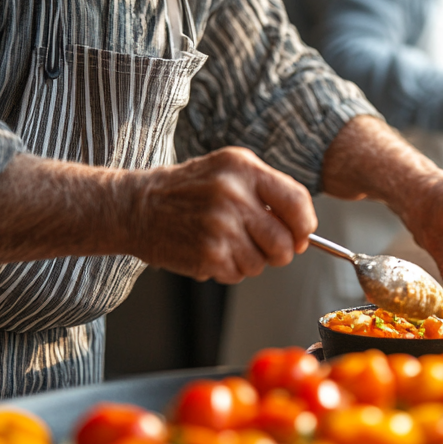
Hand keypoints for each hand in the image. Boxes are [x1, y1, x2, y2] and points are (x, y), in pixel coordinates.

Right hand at [131, 147, 315, 283]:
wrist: (137, 207)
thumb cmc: (188, 189)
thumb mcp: (229, 170)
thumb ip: (268, 191)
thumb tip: (303, 227)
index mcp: (243, 169)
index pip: (297, 202)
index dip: (305, 225)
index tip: (302, 234)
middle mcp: (233, 195)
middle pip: (284, 241)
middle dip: (281, 251)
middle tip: (266, 247)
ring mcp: (220, 227)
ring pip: (262, 262)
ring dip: (251, 260)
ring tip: (227, 242)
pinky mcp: (208, 254)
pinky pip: (239, 274)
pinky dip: (230, 269)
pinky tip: (212, 251)